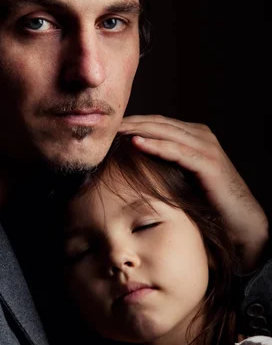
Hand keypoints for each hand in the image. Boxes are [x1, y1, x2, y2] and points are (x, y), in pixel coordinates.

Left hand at [120, 114, 268, 271]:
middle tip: (105, 125)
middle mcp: (200, 136)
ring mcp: (205, 146)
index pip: (157, 124)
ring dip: (138, 129)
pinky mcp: (207, 162)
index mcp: (193, 137)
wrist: (240, 221)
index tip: (108, 128)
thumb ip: (162, 167)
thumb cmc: (208, 204)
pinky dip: (155, 145)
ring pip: (165, 132)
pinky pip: (176, 150)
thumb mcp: (180, 179)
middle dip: (131, 123)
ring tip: (115, 130)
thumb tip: (130, 167)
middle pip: (158, 123)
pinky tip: (135, 142)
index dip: (132, 123)